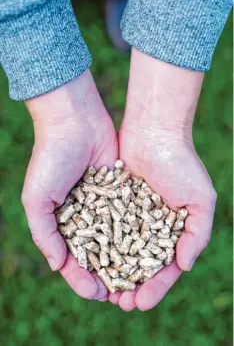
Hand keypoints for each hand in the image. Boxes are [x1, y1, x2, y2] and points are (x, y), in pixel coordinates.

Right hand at [22, 70, 117, 300]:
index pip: (73, 258)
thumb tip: (57, 266)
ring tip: (140, 280)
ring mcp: (104, 203)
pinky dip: (138, 232)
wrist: (75, 121)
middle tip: (123, 296)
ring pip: (118, 238)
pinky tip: (149, 248)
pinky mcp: (121, 190)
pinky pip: (131, 215)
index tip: (97, 293)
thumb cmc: (50, 158)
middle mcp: (84, 215)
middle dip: (109, 275)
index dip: (82, 278)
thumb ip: (43, 233)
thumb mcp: (36, 197)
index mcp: (61, 222)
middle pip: (98, 253)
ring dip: (127, 260)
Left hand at [109, 49, 216, 310]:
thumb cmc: (182, 164)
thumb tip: (184, 266)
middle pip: (139, 263)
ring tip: (104, 292)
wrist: (154, 132)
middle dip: (131, 284)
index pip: (164, 266)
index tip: (142, 302)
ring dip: (112, 271)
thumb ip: (198, 235)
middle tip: (120, 304)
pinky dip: (99, 246)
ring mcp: (130, 213)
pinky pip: (104, 228)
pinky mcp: (112, 201)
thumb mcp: (201, 200)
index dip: (155, 286)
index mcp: (174, 228)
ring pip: (119, 249)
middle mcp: (151, 224)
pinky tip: (91, 262)